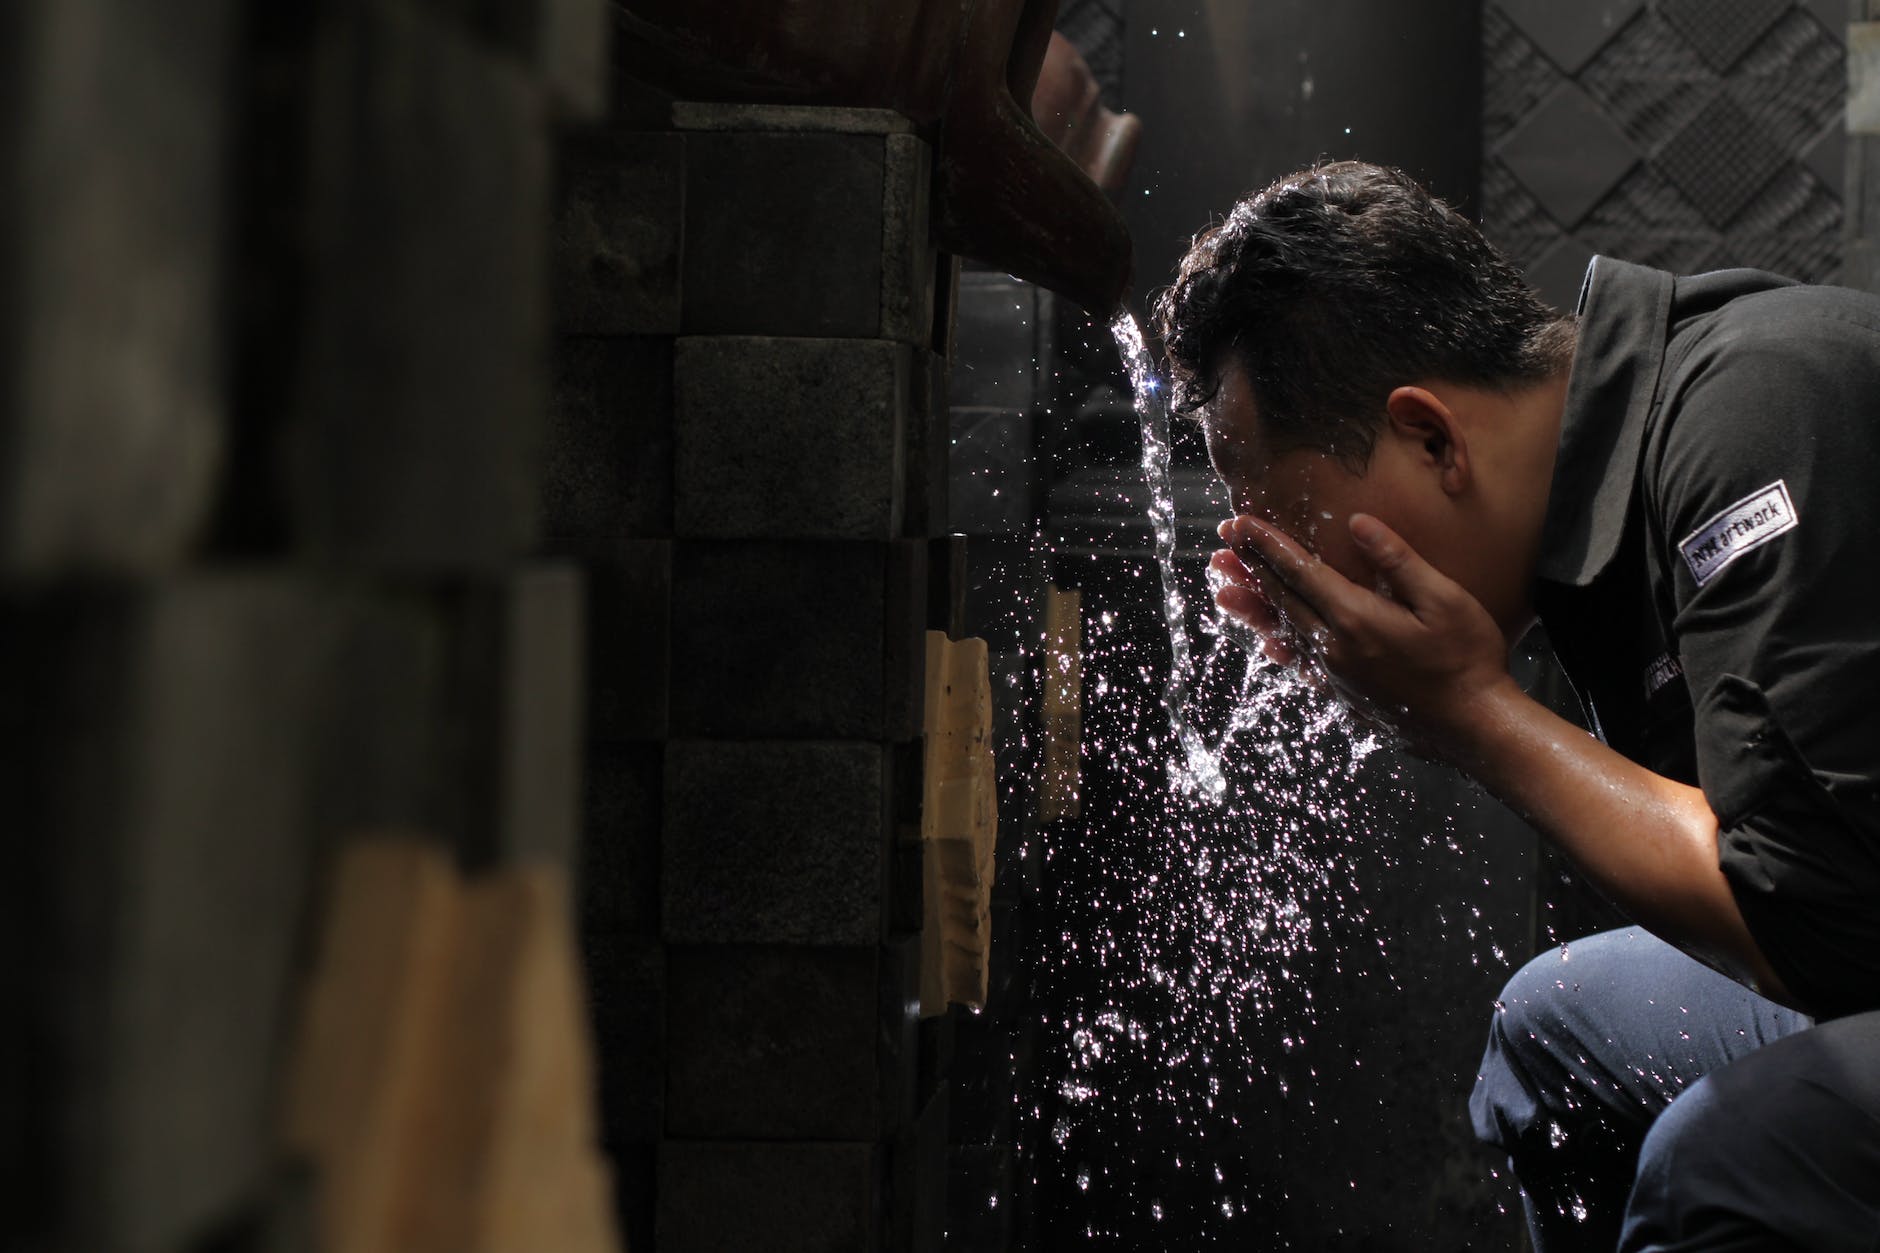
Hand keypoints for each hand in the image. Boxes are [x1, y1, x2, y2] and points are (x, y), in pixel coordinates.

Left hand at [1213, 512, 1515, 753]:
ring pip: (1282, 631)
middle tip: (1221, 546)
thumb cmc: (1468, 659)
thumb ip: (1397, 559)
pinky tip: (1268, 639)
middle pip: (1279, 599)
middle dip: (1249, 568)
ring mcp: (1334, 674)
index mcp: (1355, 617)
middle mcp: (1334, 647)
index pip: (1297, 570)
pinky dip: (1279, 645)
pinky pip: (1301, 664)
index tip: (1239, 523)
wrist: (1475, 728)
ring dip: (1252, 607)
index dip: (1265, 544)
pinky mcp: (1342, 693)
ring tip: (1224, 591)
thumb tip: (1357, 523)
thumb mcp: (1444, 599)